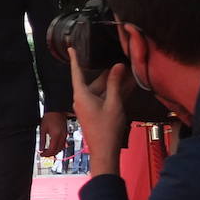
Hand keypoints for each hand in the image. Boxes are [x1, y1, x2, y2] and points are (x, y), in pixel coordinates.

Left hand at [38, 111, 67, 157]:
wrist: (57, 110)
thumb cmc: (49, 117)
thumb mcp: (43, 129)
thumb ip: (42, 140)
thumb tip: (41, 149)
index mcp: (56, 135)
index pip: (52, 149)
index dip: (46, 154)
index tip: (41, 154)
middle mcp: (62, 136)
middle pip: (58, 150)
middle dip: (50, 154)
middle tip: (43, 154)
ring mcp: (65, 135)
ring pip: (61, 148)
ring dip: (55, 151)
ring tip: (47, 151)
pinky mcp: (66, 134)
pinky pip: (63, 144)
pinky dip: (58, 147)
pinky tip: (53, 147)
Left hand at [67, 49, 126, 175]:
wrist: (104, 151)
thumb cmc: (107, 128)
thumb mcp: (114, 103)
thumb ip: (115, 84)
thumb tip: (118, 65)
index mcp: (81, 95)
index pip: (77, 73)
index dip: (75, 59)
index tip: (71, 48)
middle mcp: (82, 99)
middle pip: (95, 81)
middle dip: (109, 73)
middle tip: (122, 61)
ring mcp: (88, 106)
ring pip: (102, 90)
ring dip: (114, 83)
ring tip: (129, 72)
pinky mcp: (94, 112)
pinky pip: (103, 98)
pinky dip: (113, 92)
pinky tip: (127, 85)